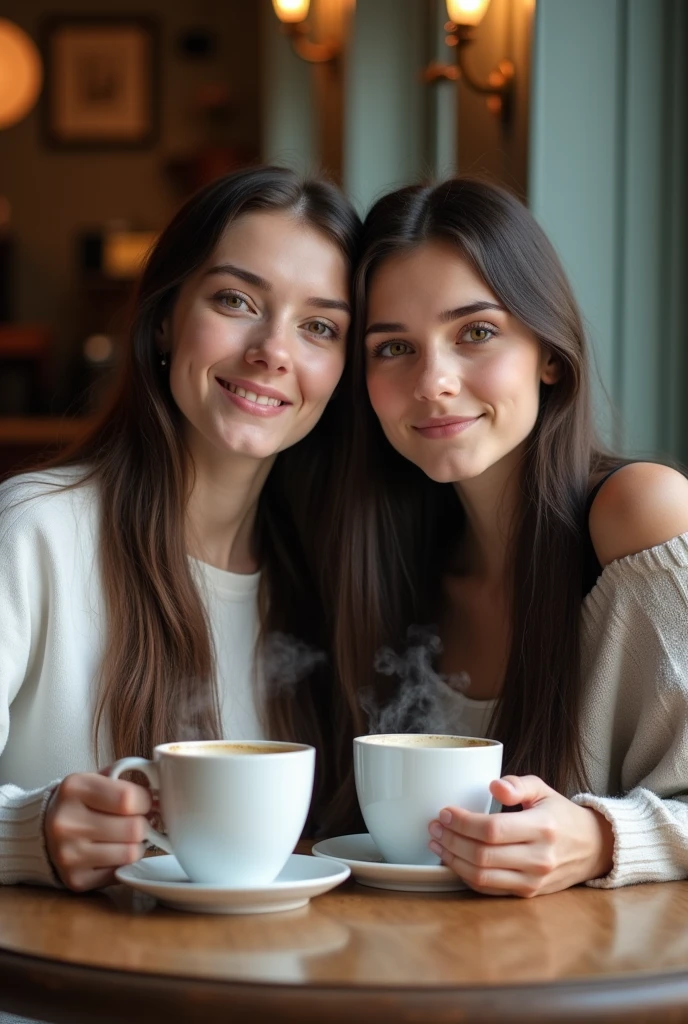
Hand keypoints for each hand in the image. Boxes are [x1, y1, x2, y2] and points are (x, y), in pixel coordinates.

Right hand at [44, 770, 151, 891]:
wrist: (42, 830)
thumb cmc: (81, 801)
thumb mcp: (96, 779)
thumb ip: (127, 779)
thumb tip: (165, 792)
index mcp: (74, 788)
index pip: (129, 798)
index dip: (146, 801)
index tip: (145, 802)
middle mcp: (66, 822)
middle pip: (134, 829)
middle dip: (144, 824)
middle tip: (138, 821)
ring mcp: (68, 854)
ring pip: (131, 853)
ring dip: (137, 845)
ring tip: (126, 837)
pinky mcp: (75, 880)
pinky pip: (119, 872)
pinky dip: (123, 862)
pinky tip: (112, 851)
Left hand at [428, 774, 614, 896]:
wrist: (591, 848)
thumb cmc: (560, 814)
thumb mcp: (543, 789)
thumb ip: (518, 784)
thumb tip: (494, 785)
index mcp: (542, 827)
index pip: (492, 829)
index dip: (462, 823)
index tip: (444, 812)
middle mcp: (539, 858)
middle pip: (482, 855)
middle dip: (451, 841)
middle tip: (434, 827)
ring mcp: (533, 880)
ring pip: (482, 876)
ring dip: (453, 860)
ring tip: (437, 843)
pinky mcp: (527, 893)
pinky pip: (489, 888)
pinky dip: (466, 875)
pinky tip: (453, 860)